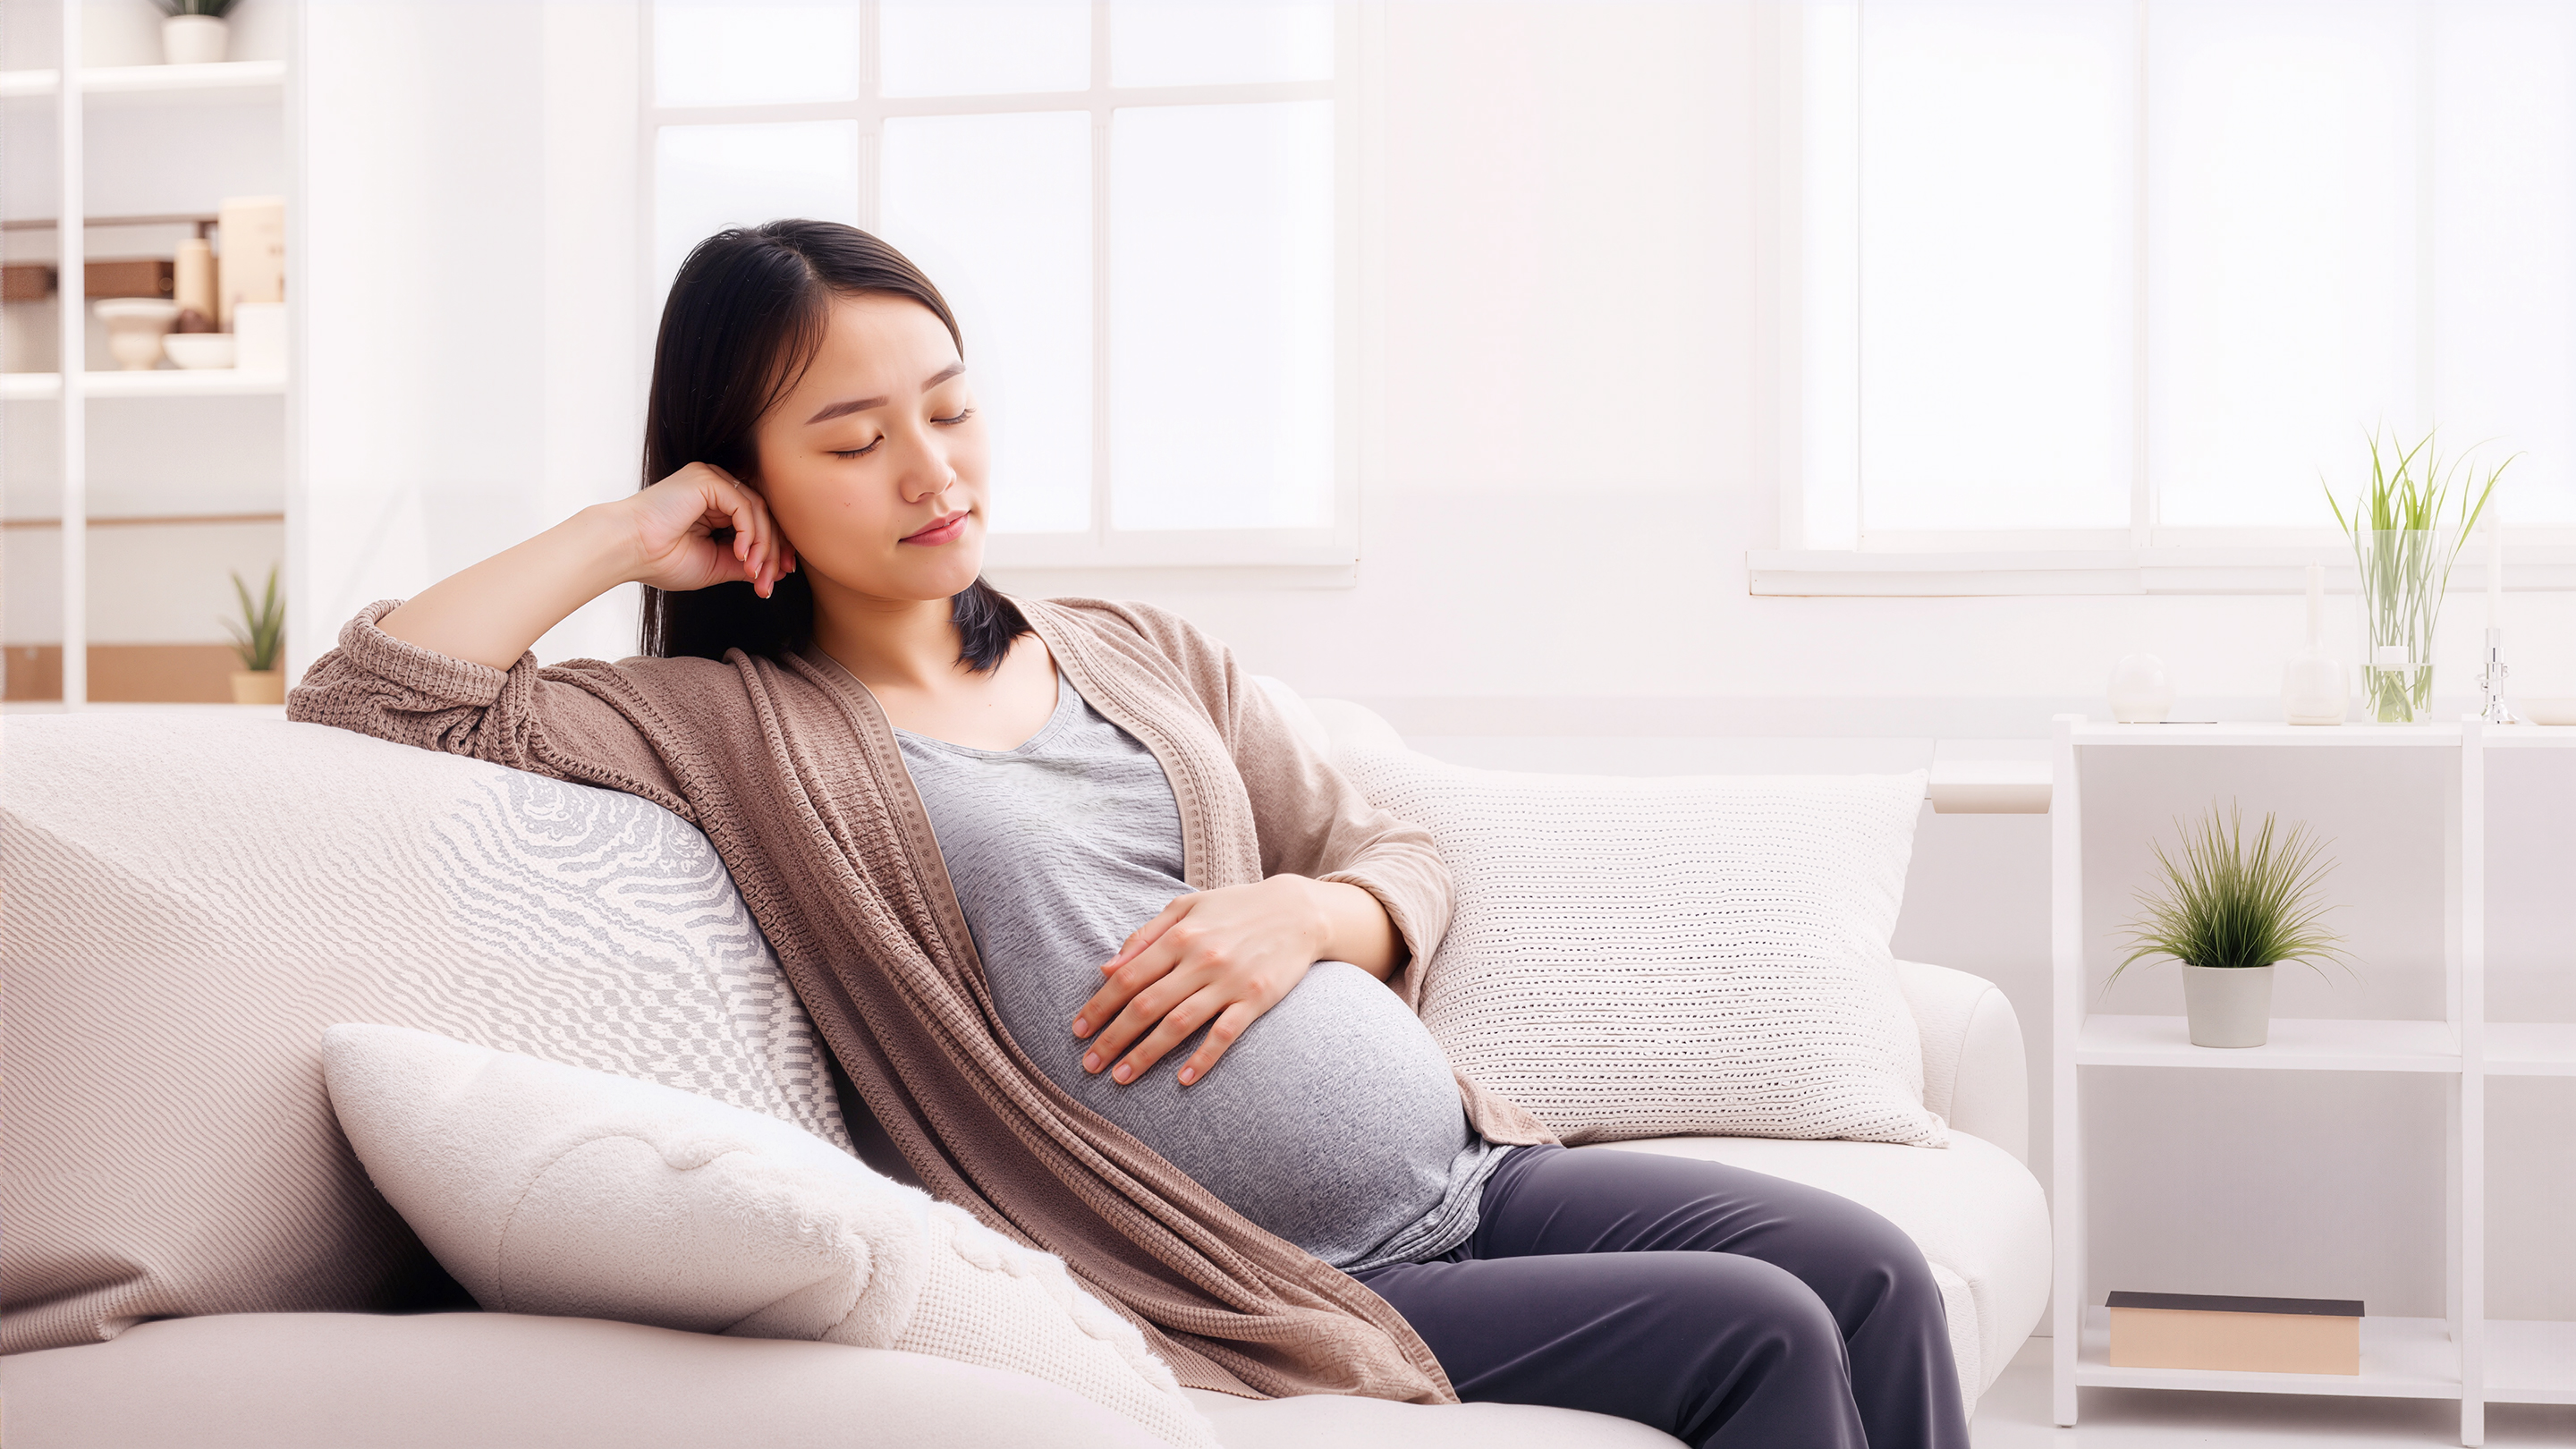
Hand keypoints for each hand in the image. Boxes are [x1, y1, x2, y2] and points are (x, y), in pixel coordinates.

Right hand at [616, 462, 797, 598]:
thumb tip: (777, 571)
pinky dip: (748, 531)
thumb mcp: (714, 565)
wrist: (628, 550)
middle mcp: (715, 489)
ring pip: (757, 510)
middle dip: (772, 551)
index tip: (782, 575)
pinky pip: (743, 504)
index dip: (774, 548)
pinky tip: (741, 553)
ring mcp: (711, 480)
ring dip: (762, 545)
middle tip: (772, 580)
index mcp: (715, 506)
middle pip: (762, 515)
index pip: (757, 522)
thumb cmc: (660, 559)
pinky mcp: (707, 479)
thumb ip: (744, 563)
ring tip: (753, 572)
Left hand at [1070, 877, 1333, 1087]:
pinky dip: (1204, 1057)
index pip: (1128, 977)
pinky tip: (1184, 1080)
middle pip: (1146, 1005)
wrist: (1299, 911)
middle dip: (1113, 1038)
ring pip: (1179, 1024)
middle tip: (1089, 1065)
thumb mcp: (1188, 908)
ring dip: (1146, 1054)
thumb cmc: (1236, 908)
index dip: (1099, 1006)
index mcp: (1180, 936)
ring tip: (1121, 1077)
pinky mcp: (1257, 999)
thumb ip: (1146, 936)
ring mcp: (1230, 982)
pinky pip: (1225, 1034)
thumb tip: (1106, 968)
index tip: (1078, 1030)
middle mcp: (1201, 959)